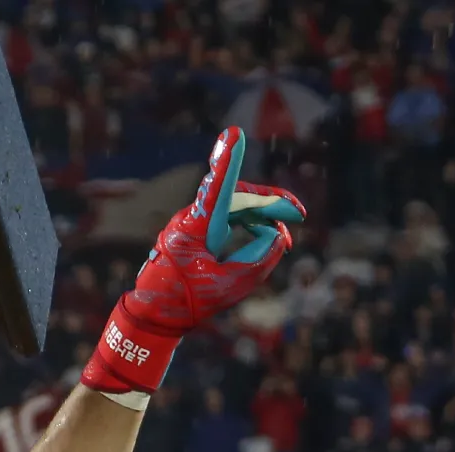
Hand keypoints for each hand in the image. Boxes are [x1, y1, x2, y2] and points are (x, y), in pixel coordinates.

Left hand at [82, 128, 300, 399]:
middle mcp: (194, 218)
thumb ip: (260, 258)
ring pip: (237, 207)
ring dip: (263, 218)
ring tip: (285, 241)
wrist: (154, 315)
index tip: (234, 132)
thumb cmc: (187, 302)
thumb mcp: (231, 286)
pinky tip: (267, 239)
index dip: (228, 160)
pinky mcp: (198, 230)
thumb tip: (276, 236)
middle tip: (300, 216)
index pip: (217, 188)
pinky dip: (250, 227)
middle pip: (240, 197)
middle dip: (272, 205)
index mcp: (197, 227)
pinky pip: (229, 219)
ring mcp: (195, 222)